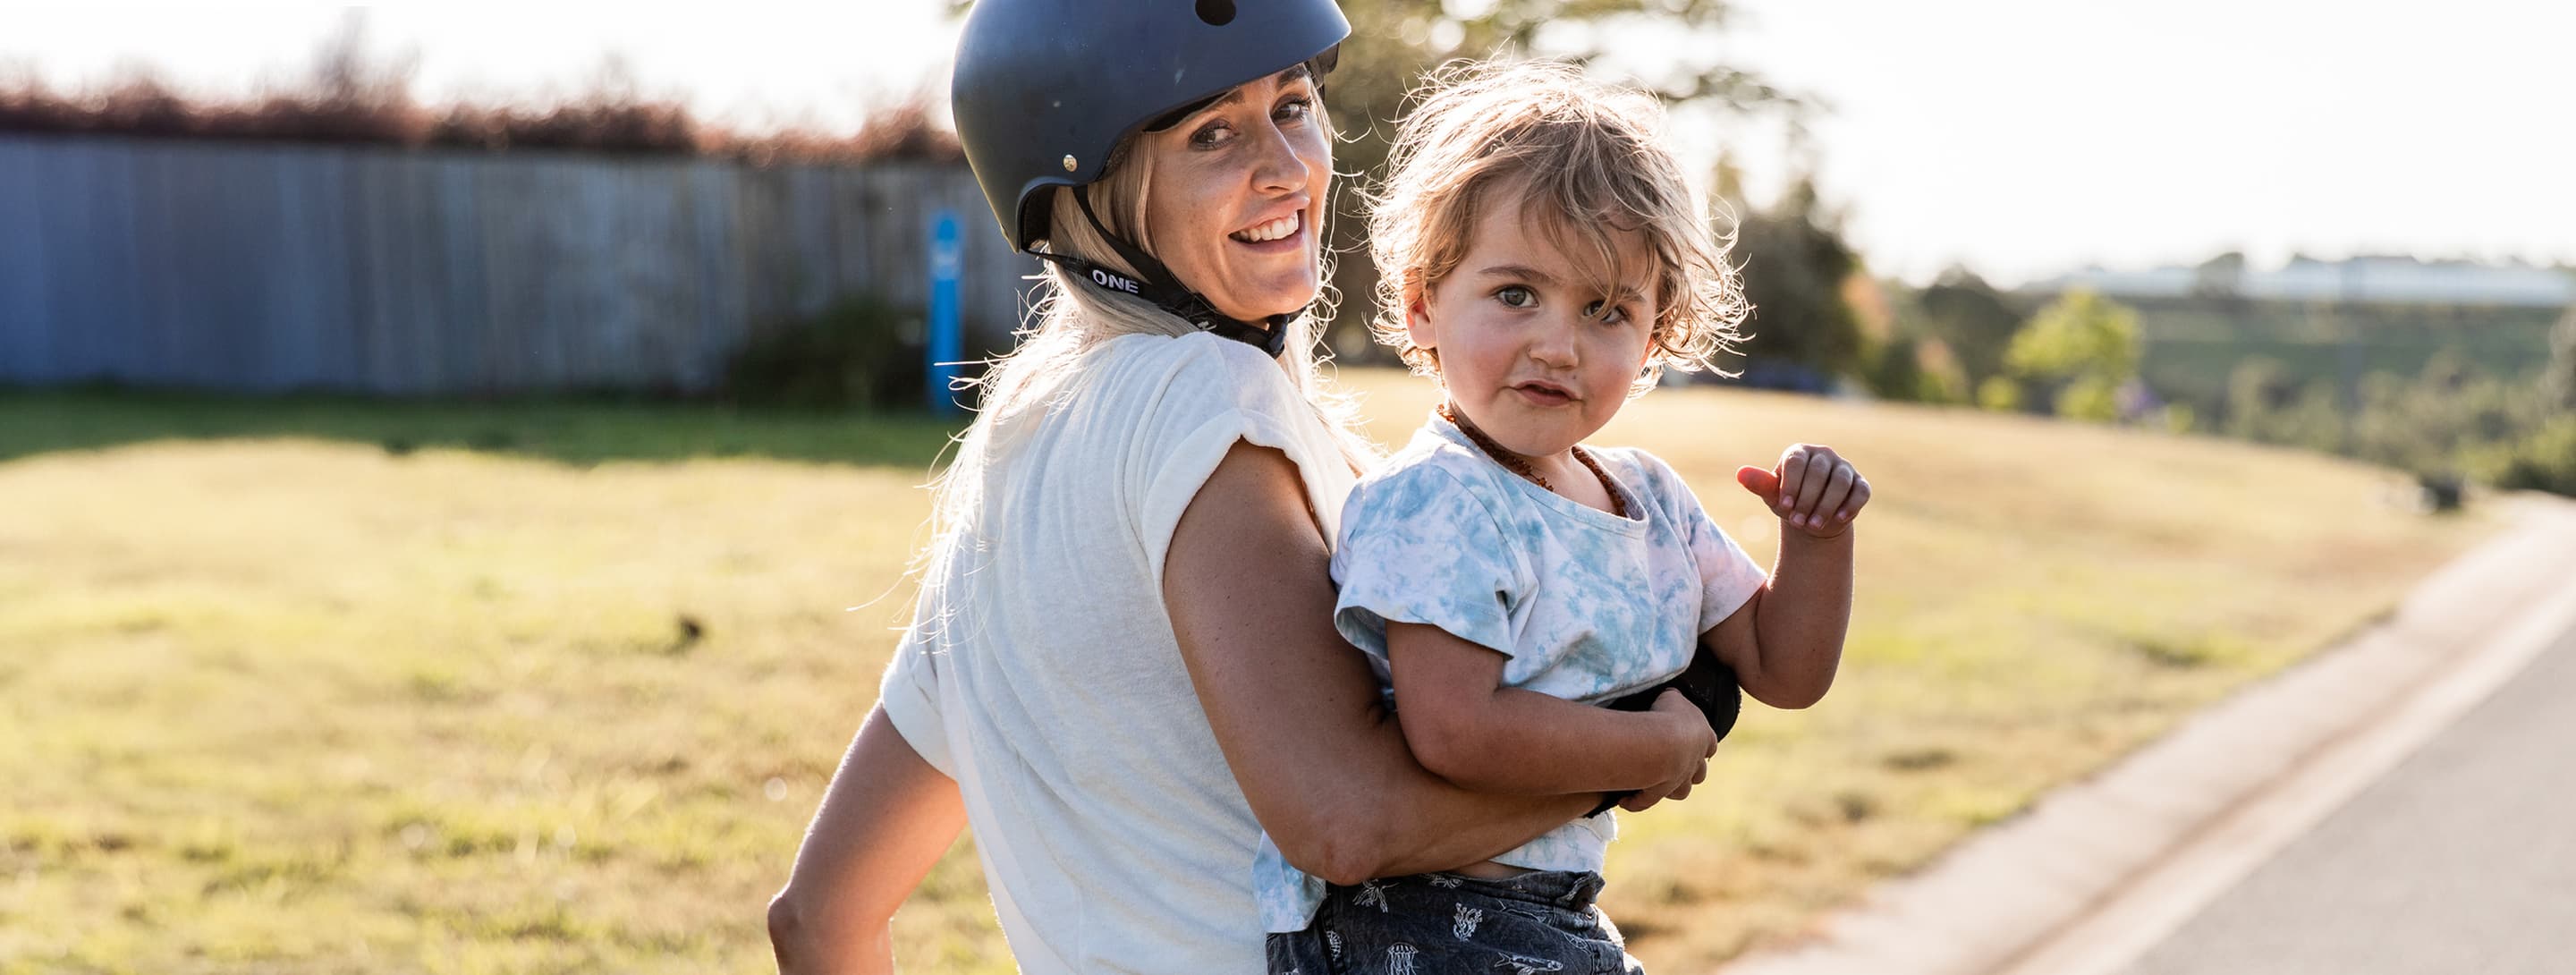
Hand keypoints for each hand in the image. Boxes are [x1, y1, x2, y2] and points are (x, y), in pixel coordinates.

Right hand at [1620, 690, 1714, 812]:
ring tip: (1652, 783)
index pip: (1709, 744)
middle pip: (1699, 773)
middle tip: (1671, 764)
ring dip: (1670, 789)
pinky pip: (1647, 800)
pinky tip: (1625, 800)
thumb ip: (1673, 700)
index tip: (1689, 742)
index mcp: (1705, 737)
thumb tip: (1669, 697)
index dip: (1702, 744)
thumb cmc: (1667, 714)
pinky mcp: (1660, 792)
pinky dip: (1637, 801)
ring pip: (1682, 791)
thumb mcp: (1671, 697)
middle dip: (1688, 770)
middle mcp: (1695, 762)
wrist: (1661, 742)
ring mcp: (1679, 780)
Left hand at [1737, 444, 1870, 538]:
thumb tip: (1740, 474)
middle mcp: (1823, 455)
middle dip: (1807, 500)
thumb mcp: (1773, 496)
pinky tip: (1838, 520)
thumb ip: (1759, 484)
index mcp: (1799, 452)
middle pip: (1818, 473)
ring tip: (1813, 525)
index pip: (1795, 462)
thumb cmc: (1789, 502)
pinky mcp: (1860, 483)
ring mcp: (1844, 467)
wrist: (1812, 518)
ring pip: (1840, 482)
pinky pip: (1860, 491)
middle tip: (1796, 522)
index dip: (1790, 485)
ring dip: (1826, 505)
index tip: (1783, 507)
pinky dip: (1851, 505)